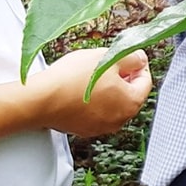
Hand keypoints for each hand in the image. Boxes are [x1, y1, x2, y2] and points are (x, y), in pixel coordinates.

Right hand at [33, 49, 151, 135]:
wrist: (40, 100)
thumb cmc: (73, 78)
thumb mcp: (108, 58)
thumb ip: (131, 58)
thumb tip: (140, 60)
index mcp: (131, 103)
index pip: (145, 81)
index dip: (138, 64)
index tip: (129, 55)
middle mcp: (120, 120)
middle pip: (129, 94)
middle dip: (123, 77)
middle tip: (110, 62)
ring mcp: (101, 127)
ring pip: (112, 103)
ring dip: (108, 88)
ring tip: (93, 74)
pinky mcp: (84, 129)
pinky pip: (96, 111)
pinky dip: (94, 100)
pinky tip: (80, 87)